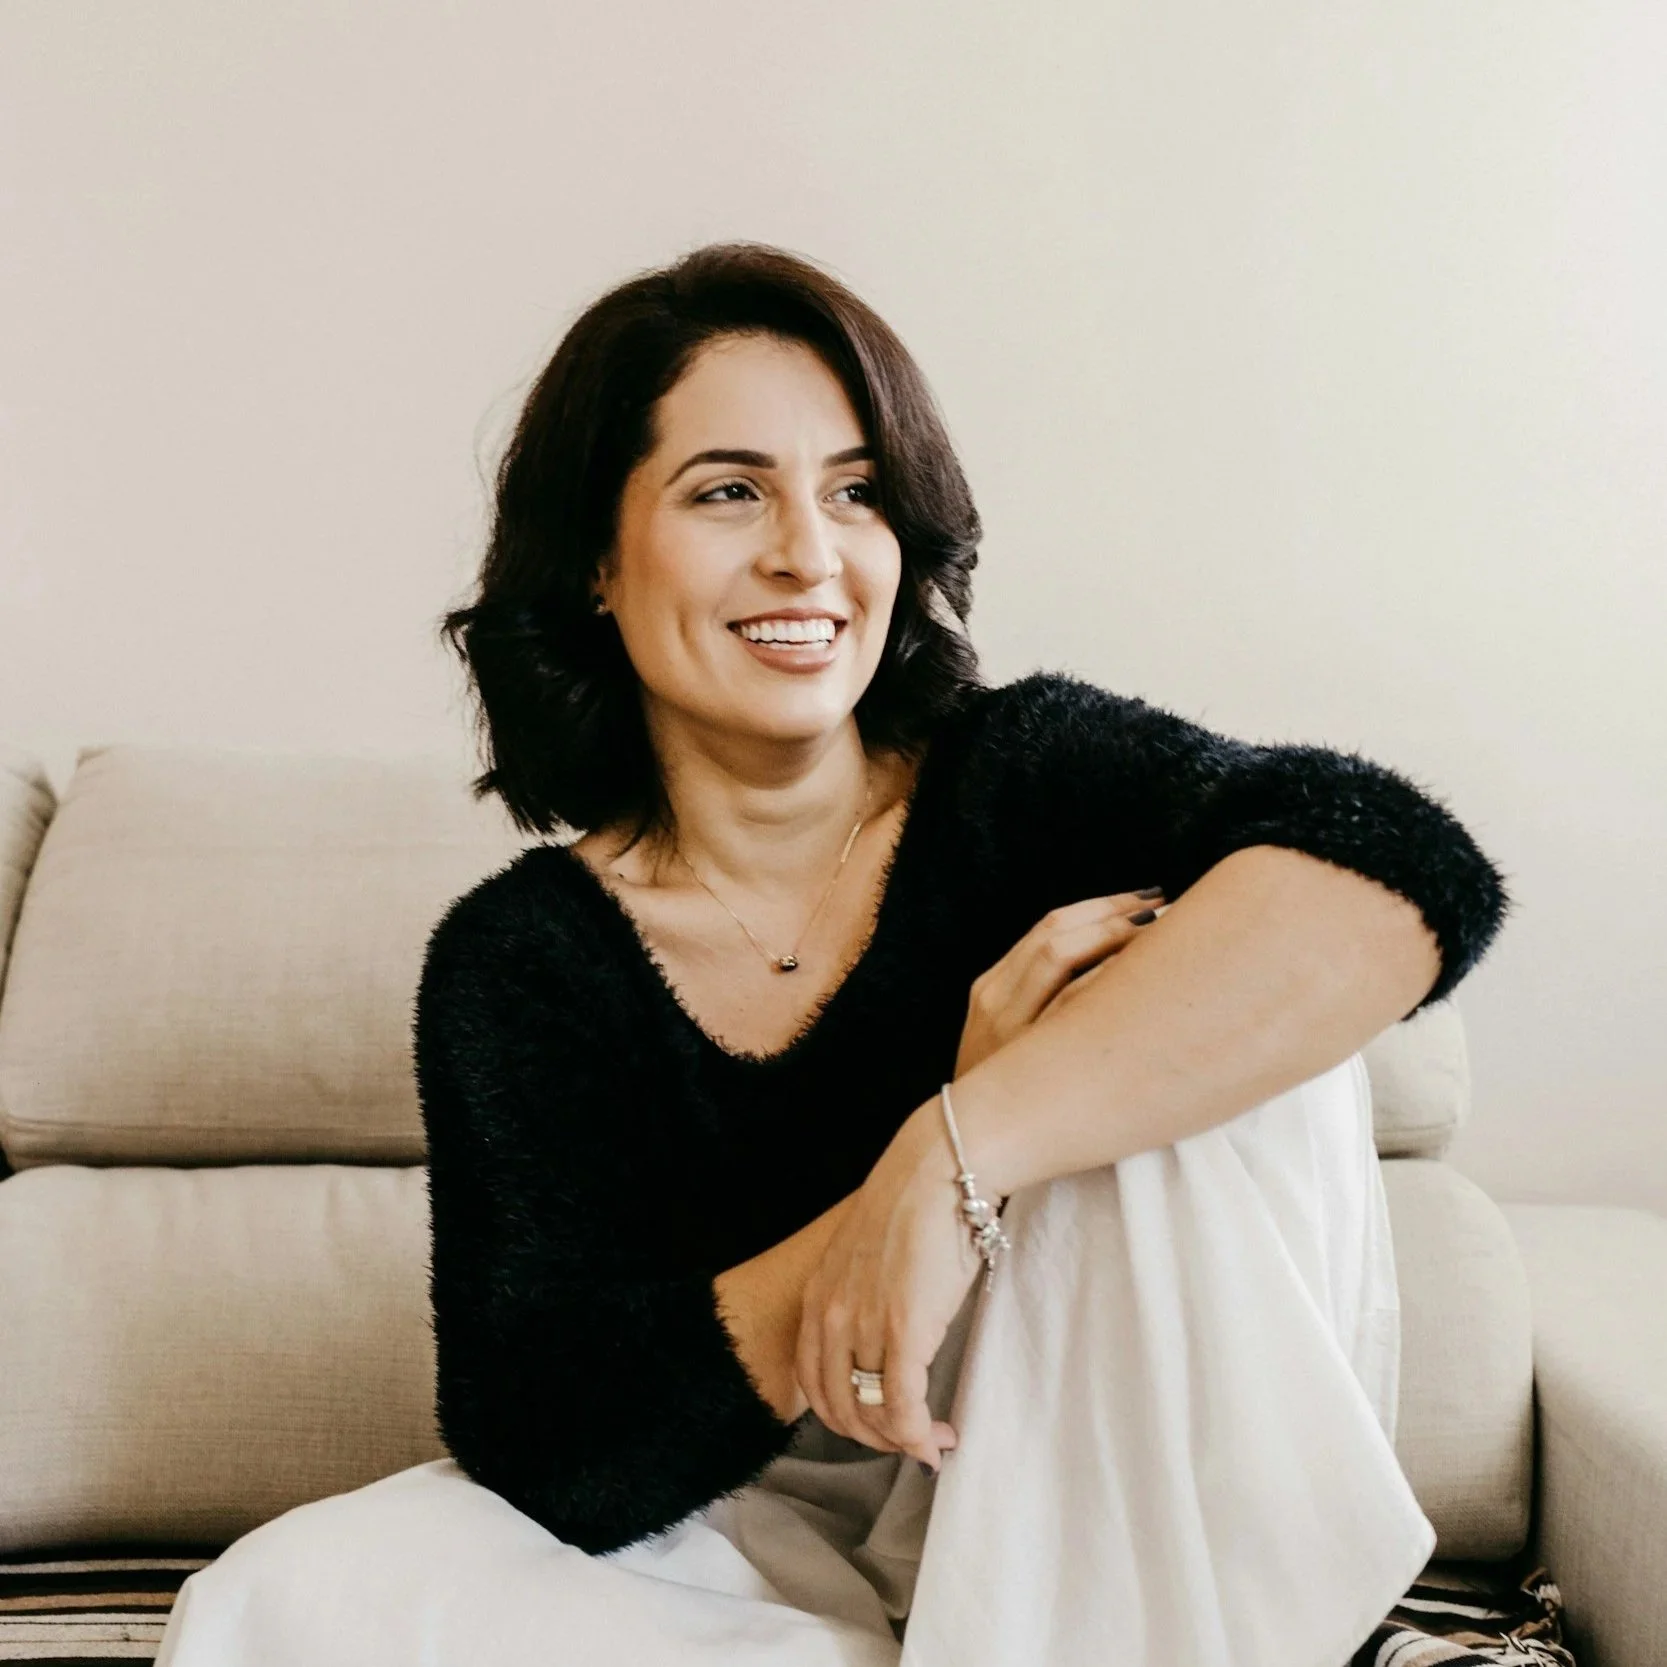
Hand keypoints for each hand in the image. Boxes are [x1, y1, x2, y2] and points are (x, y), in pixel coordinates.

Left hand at [794, 1101, 978, 1471]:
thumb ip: (869, 1296)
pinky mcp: (903, 1331)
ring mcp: (864, 1326)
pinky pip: (902, 1405)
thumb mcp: (870, 1255)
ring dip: (904, 1441)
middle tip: (911, 1443)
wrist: (939, 1171)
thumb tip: (893, 1333)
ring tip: (933, 1442)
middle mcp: (831, 1316)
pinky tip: (938, 1439)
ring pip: (872, 1412)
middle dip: (876, 1437)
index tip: (878, 1424)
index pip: (813, 1382)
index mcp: (818, 1297)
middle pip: (839, 1407)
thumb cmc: (916, 1205)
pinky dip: (918, 1434)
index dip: (845, 1416)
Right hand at [955, 888, 1167, 1076]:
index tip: (1147, 901)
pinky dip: (1105, 978)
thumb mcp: (1008, 1038)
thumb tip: (1111, 970)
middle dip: (1115, 913)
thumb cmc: (1005, 1095)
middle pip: (1058, 931)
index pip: (1050, 925)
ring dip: (1115, 937)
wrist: (965, 1149)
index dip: (1102, 906)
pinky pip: (1068, 1002)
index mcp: (992, 986)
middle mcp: (996, 997)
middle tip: (1168, 908)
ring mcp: (1007, 1025)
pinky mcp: (1022, 1054)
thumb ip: (1040, 1003)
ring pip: (1060, 955)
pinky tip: (1144, 977)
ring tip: (1165, 934)